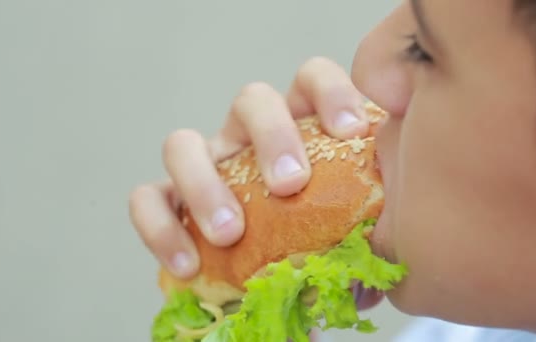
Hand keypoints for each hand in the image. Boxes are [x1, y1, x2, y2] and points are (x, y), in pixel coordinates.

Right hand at [129, 57, 370, 278]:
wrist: (276, 284)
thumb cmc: (318, 245)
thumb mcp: (350, 229)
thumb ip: (368, 217)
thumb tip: (388, 223)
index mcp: (298, 129)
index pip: (310, 81)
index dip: (330, 93)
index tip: (351, 130)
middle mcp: (247, 137)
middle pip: (250, 101)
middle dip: (271, 135)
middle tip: (290, 185)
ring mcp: (204, 164)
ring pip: (182, 142)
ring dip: (205, 184)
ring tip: (231, 233)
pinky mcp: (167, 200)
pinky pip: (147, 199)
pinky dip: (161, 228)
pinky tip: (189, 263)